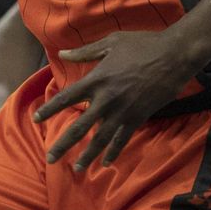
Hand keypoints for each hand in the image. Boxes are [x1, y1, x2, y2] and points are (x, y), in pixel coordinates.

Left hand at [34, 31, 198, 170]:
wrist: (174, 55)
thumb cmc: (143, 44)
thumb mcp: (112, 42)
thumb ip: (86, 51)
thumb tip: (63, 53)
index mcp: (96, 79)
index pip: (66, 98)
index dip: (49, 110)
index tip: (35, 119)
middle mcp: (106, 99)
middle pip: (79, 127)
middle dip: (63, 144)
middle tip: (50, 158)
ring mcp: (123, 110)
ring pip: (100, 138)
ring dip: (88, 155)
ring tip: (78, 168)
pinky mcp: (138, 117)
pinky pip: (123, 138)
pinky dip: (114, 151)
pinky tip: (107, 162)